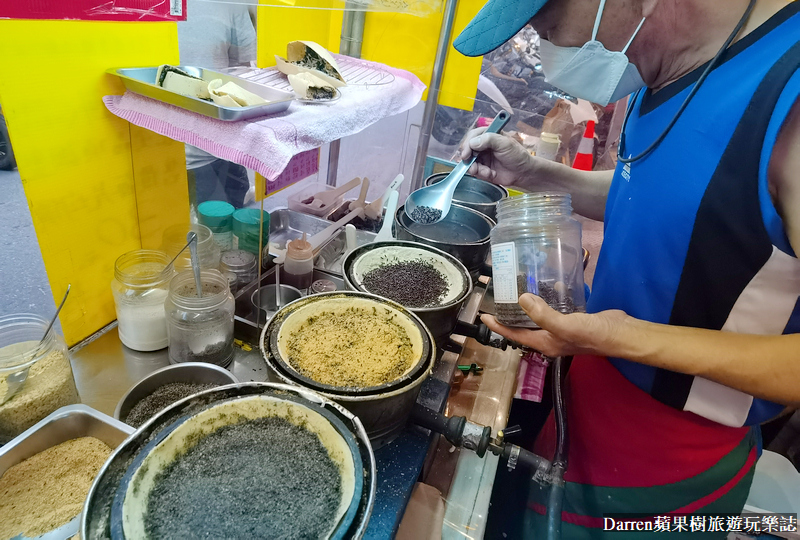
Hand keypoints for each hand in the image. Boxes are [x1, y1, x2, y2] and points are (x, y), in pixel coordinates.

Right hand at [458, 128, 535, 185]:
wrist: (523, 173)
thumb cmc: (517, 155)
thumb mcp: (505, 144)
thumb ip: (489, 140)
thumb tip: (473, 143)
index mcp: (489, 135)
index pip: (472, 136)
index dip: (467, 144)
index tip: (466, 153)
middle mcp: (483, 145)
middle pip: (467, 149)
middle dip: (468, 159)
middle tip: (473, 167)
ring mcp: (482, 157)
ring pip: (469, 162)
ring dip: (475, 168)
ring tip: (487, 172)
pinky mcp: (483, 168)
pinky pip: (475, 171)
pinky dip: (481, 174)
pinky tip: (491, 174)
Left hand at [480, 293, 628, 356]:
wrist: (621, 334)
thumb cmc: (592, 334)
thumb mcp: (564, 325)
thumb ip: (542, 314)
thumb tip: (521, 299)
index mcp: (545, 343)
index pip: (514, 335)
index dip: (498, 326)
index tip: (483, 315)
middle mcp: (551, 337)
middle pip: (525, 326)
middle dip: (512, 314)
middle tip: (501, 298)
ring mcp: (563, 329)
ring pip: (540, 316)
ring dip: (531, 304)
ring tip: (520, 288)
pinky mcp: (574, 319)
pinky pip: (556, 308)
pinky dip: (551, 298)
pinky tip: (550, 285)